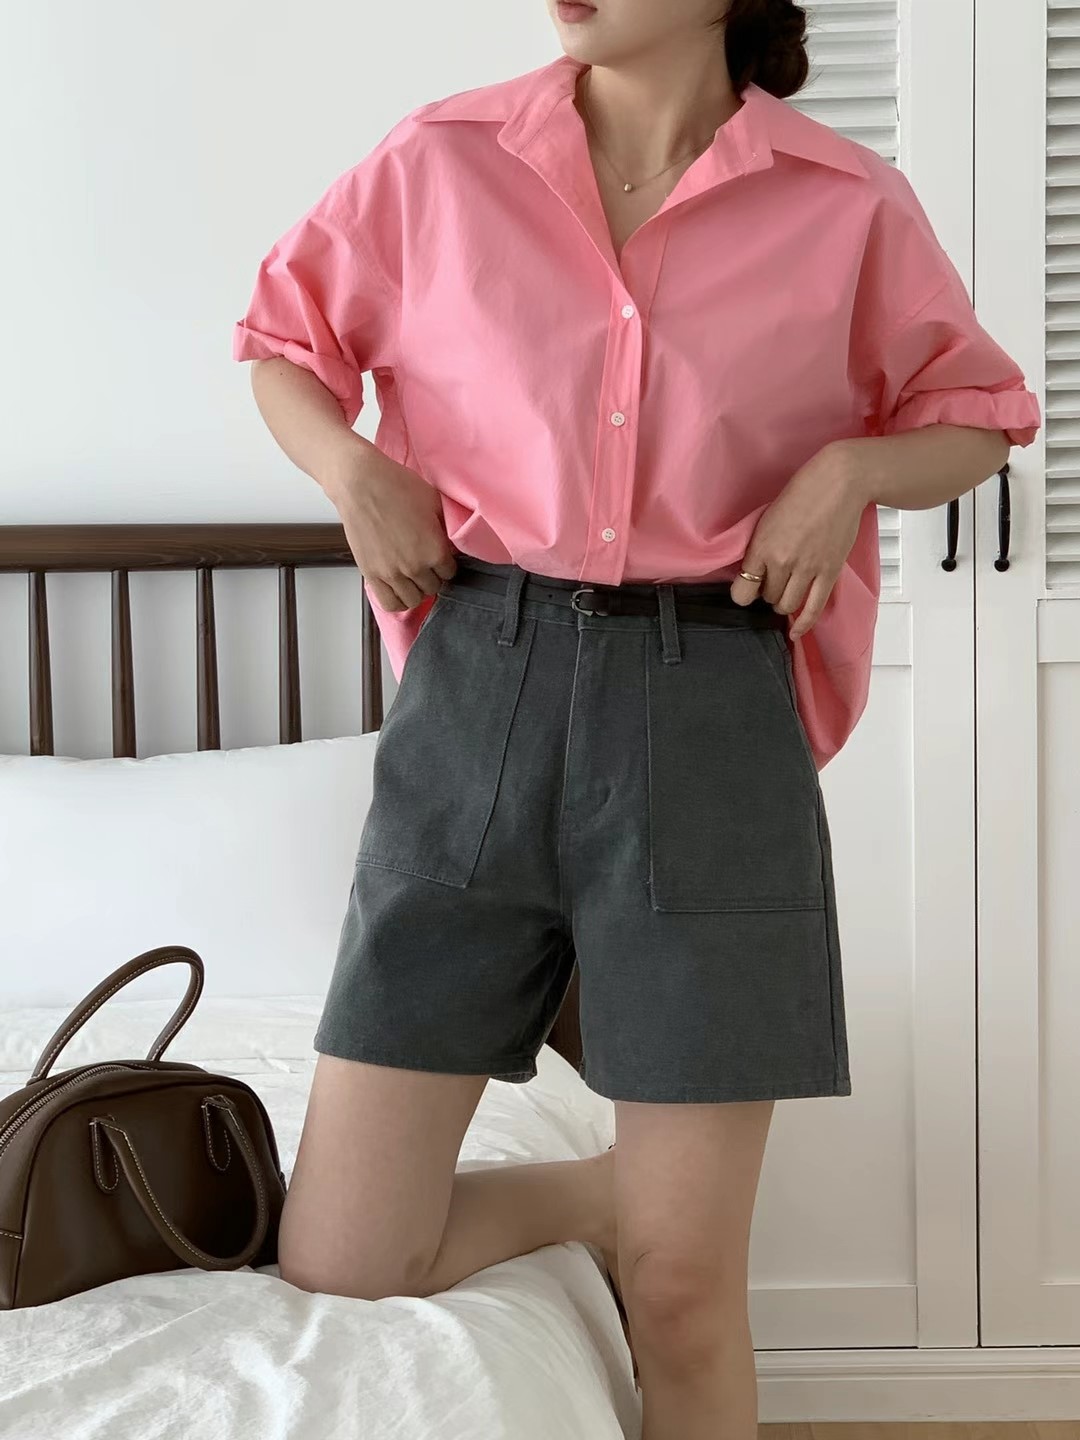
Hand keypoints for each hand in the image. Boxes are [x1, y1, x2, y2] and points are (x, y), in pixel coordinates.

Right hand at [321, 451, 457, 610]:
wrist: (361, 484)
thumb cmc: (397, 487)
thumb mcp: (434, 502)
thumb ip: (446, 528)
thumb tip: (451, 543)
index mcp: (435, 551)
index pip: (450, 573)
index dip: (446, 563)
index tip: (439, 555)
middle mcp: (415, 567)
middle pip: (433, 587)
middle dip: (432, 576)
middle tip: (424, 562)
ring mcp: (392, 574)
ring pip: (413, 599)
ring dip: (416, 589)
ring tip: (411, 575)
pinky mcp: (371, 575)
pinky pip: (390, 604)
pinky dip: (398, 601)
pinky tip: (399, 588)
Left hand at [729, 444, 869, 639]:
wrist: (840, 482)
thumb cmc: (804, 492)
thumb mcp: (768, 518)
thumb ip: (760, 547)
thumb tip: (754, 569)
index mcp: (762, 547)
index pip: (742, 590)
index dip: (743, 592)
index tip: (747, 589)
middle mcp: (782, 562)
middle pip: (766, 597)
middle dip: (767, 592)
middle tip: (773, 581)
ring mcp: (807, 569)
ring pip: (787, 605)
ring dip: (784, 603)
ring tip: (786, 593)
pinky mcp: (829, 573)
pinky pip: (813, 609)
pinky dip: (803, 624)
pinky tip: (796, 632)